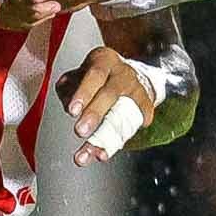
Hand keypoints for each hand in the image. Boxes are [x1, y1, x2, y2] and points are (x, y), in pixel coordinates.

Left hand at [55, 48, 160, 165]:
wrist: (132, 73)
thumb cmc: (99, 76)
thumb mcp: (80, 74)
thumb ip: (68, 88)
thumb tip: (68, 106)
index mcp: (103, 60)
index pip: (94, 75)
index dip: (83, 93)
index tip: (72, 111)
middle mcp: (122, 73)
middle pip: (110, 94)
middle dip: (94, 114)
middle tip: (80, 131)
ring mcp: (137, 89)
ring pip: (124, 114)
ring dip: (108, 137)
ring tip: (94, 154)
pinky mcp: (147, 105)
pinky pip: (137, 124)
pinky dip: (122, 140)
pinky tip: (105, 153)